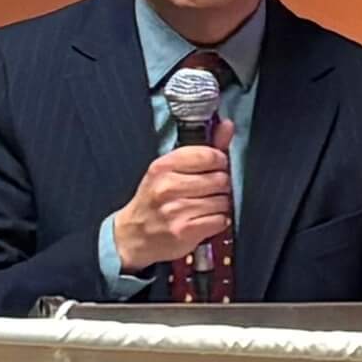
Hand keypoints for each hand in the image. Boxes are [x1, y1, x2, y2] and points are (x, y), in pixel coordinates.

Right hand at [113, 118, 235, 271]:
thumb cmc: (154, 201)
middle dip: (221, 186)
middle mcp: (167, 186)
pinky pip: (220, 220)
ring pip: (222, 201)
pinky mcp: (184, 231)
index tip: (215, 168)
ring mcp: (175, 210)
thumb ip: (203, 148)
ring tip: (205, 207)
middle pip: (220, 179)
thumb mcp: (170, 170)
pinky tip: (205, 220)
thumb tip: (227, 125)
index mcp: (163, 166)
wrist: (134, 236)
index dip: (219, 162)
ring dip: (220, 205)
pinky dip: (218, 222)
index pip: (208, 155)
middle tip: (209, 191)